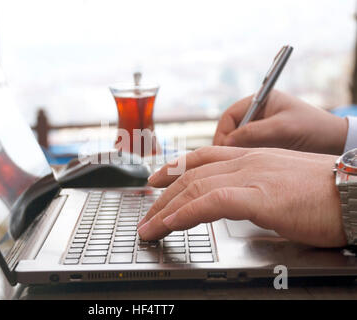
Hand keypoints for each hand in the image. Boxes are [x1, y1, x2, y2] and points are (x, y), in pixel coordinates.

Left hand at [137, 146, 346, 247]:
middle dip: (163, 196)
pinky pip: (211, 202)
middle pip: (191, 174)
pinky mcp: (260, 196)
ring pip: (195, 187)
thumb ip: (256, 185)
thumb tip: (239, 199)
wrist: (356, 192)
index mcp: (252, 157)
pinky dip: (186, 213)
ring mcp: (252, 176)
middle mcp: (247, 161)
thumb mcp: (281, 182)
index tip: (156, 179)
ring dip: (167, 210)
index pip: (202, 157)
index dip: (174, 167)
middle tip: (147, 214)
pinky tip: (171, 224)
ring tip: (150, 228)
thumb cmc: (326, 192)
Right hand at [213, 90, 347, 154]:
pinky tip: (249, 167)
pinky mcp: (266, 144)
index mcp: (261, 101)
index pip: (230, 115)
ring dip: (236, 153)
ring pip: (238, 142)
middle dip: (227, 144)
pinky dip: (245, 158)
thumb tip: (226, 142)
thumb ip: (253, 132)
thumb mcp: (282, 128)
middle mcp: (258, 114)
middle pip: (230, 130)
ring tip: (238, 165)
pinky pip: (248, 151)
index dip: (223, 132)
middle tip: (227, 160)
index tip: (223, 149)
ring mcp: (262, 130)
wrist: (336, 143)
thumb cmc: (313, 128)